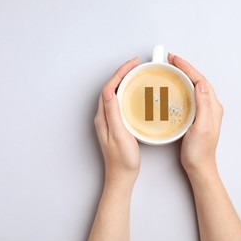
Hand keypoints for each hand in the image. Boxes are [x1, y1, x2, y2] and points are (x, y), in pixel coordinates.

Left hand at [94, 57, 139, 185]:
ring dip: (125, 82)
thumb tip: (109, 91)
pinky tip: (136, 94)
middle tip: (136, 65)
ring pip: (115, 94)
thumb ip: (113, 113)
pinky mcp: (116, 125)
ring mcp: (110, 121)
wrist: (122, 176)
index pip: (109, 87)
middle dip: (123, 73)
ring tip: (136, 74)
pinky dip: (128, 93)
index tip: (133, 64)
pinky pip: (120, 102)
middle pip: (111, 88)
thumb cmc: (122, 159)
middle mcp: (104, 117)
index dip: (120, 73)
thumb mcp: (119, 134)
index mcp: (103, 117)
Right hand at [168, 54, 222, 176]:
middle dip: (184, 68)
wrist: (199, 166)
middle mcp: (209, 107)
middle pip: (196, 81)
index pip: (200, 80)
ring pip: (192, 87)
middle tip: (169, 61)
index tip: (174, 60)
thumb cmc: (200, 151)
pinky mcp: (195, 117)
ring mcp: (203, 112)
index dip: (187, 68)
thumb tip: (201, 83)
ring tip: (170, 70)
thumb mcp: (202, 127)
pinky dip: (180, 88)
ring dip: (182, 77)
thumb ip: (203, 105)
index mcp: (212, 107)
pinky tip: (172, 89)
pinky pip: (188, 97)